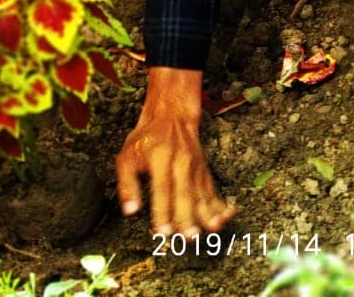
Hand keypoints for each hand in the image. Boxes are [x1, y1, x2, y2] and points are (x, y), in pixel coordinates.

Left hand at [115, 66, 236, 236]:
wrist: (172, 116)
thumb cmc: (146, 139)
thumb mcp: (126, 156)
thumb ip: (127, 184)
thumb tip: (130, 211)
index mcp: (159, 158)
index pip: (162, 188)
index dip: (163, 210)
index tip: (163, 230)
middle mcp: (180, 162)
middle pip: (185, 193)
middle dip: (188, 216)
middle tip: (189, 237)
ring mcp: (195, 167)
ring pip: (201, 193)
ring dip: (207, 213)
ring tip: (211, 230)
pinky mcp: (204, 172)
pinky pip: (213, 190)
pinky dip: (220, 204)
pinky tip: (226, 217)